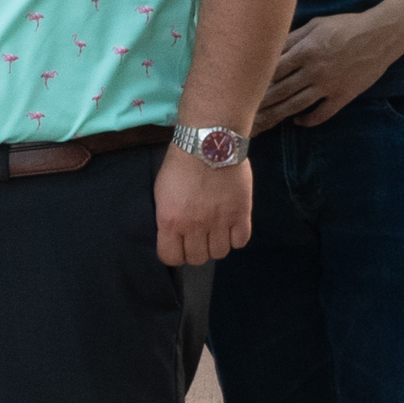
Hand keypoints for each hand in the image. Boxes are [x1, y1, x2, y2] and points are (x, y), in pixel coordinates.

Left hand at [154, 146, 251, 265]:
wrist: (208, 144)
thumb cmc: (179, 165)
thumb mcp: (162, 193)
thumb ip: (168, 217)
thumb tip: (173, 235)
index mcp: (170, 221)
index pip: (171, 257)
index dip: (174, 253)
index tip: (178, 245)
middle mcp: (195, 226)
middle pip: (197, 258)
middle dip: (196, 250)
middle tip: (198, 236)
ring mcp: (220, 222)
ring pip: (220, 253)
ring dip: (217, 244)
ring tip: (215, 230)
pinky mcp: (241, 214)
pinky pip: (240, 242)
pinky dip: (236, 237)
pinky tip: (231, 226)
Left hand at [255, 11, 403, 130]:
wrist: (381, 35)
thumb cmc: (345, 25)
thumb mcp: (314, 25)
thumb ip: (291, 38)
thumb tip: (269, 48)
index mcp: (304, 51)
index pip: (272, 71)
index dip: (254, 82)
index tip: (239, 90)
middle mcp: (314, 70)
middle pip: (279, 92)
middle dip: (259, 105)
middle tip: (241, 115)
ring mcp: (329, 85)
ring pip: (296, 105)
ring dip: (277, 116)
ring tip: (261, 124)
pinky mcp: (344, 95)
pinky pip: (322, 113)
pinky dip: (308, 120)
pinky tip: (297, 121)